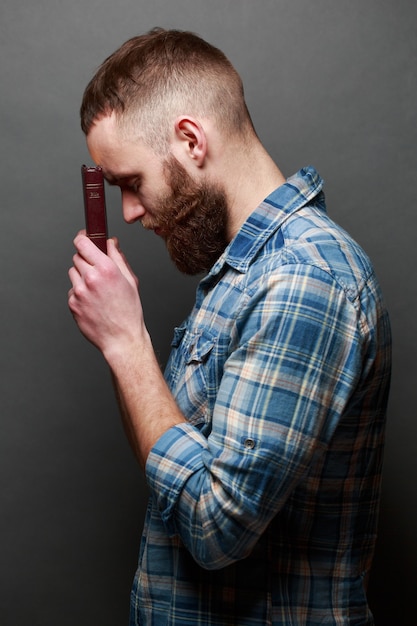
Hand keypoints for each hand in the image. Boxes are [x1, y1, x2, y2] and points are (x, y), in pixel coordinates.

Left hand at [68, 232, 144, 357]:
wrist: (122, 338)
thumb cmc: (129, 311)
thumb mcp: (130, 280)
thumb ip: (118, 257)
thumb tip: (111, 242)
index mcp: (107, 269)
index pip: (83, 242)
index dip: (82, 238)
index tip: (84, 238)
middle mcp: (90, 278)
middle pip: (77, 256)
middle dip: (86, 259)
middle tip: (97, 269)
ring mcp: (79, 292)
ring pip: (73, 273)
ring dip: (82, 276)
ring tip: (97, 289)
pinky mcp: (72, 304)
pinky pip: (72, 290)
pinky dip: (80, 292)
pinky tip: (93, 302)